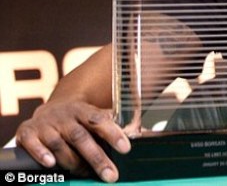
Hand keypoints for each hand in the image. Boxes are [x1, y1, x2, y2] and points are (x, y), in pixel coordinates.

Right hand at [15, 100, 130, 182]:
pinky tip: (51, 163)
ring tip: (84, 173)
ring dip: (71, 160)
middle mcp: (65, 116)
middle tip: (111, 175)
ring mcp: (46, 124)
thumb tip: (140, 132)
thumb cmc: (78, 119)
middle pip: (81, 137)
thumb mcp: (95, 117)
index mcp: (84, 110)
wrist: (49, 109)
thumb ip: (114, 126)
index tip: (125, 149)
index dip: (112, 133)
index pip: (100, 120)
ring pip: (58, 143)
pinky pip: (32, 143)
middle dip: (97, 157)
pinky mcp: (27, 133)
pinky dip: (41, 153)